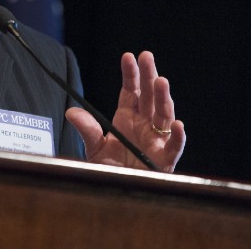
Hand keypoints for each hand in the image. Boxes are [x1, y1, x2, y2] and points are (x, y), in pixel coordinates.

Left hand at [65, 51, 185, 172]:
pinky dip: (178, 137)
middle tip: (147, 56)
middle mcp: (144, 125)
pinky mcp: (165, 160)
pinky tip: (178, 125)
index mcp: (127, 118)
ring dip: (163, 98)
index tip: (128, 56)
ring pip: (163, 115)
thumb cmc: (110, 168)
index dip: (130, 74)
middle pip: (149, 96)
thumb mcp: (94, 147)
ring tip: (161, 81)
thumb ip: (87, 129)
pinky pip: (174, 147)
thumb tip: (72, 111)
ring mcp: (157, 140)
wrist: (117, 193)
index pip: (131, 91)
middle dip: (148, 76)